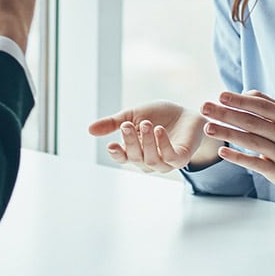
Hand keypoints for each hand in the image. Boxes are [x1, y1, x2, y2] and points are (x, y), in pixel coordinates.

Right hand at [87, 101, 208, 172]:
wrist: (185, 113)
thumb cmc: (158, 116)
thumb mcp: (132, 115)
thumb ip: (113, 123)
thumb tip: (89, 129)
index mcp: (135, 151)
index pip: (122, 158)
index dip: (116, 154)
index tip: (111, 145)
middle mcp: (148, 161)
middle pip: (135, 158)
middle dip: (131, 142)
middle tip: (127, 125)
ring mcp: (165, 162)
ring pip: (151, 160)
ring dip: (147, 143)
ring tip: (145, 124)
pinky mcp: (181, 158)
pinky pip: (170, 157)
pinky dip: (163, 144)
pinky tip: (159, 130)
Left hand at [202, 91, 274, 192]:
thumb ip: (264, 103)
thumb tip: (241, 94)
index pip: (261, 106)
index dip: (241, 101)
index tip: (220, 95)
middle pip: (252, 123)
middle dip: (227, 114)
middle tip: (205, 108)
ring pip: (252, 142)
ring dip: (228, 134)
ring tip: (208, 127)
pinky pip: (255, 164)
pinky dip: (238, 157)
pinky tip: (221, 151)